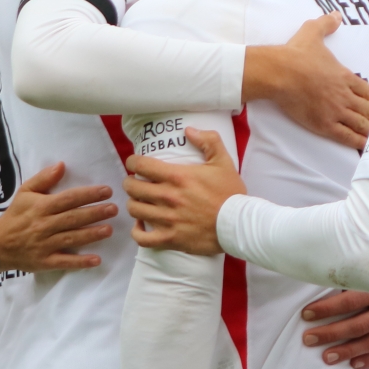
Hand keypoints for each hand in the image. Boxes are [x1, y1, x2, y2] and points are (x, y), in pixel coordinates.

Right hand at [0, 162, 117, 271]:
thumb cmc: (16, 215)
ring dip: (91, 235)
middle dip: (95, 213)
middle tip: (114, 209)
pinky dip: (80, 262)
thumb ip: (44, 178)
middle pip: (73, 218)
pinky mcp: (45, 261)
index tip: (107, 191)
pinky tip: (96, 260)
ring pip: (71, 239)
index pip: (68, 199)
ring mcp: (45, 244)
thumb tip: (61, 165)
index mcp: (41, 207)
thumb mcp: (25, 192)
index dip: (88, 194)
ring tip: (109, 230)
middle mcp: (44, 225)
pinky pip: (64, 262)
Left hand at [124, 129, 245, 256]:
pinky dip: (137, 231)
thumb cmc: (230, 193)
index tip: (134, 163)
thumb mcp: (223, 162)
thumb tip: (188, 130)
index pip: (141, 165)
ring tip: (139, 201)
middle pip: (132, 187)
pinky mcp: (170, 238)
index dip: (132, 162)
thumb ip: (208, 141)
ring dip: (133, 203)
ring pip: (134, 209)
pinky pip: (142, 238)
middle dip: (130, 182)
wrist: (238, 224)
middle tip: (135, 182)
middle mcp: (168, 197)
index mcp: (178, 177)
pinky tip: (141, 224)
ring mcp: (167, 219)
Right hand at [245, 14, 368, 150]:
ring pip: (360, 123)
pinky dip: (357, 142)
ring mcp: (335, 111)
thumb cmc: (295, 54)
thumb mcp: (312, 32)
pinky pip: (346, 135)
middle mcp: (344, 95)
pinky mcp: (324, 124)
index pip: (367, 91)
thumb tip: (335, 15)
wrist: (279, 73)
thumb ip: (326, 24)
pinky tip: (364, 146)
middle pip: (368, 109)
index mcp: (344, 76)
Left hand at [301, 236, 368, 368]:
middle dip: (329, 334)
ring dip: (347, 351)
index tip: (307, 314)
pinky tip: (356, 364)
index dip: (325, 309)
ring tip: (327, 357)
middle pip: (356, 326)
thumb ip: (366, 271)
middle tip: (308, 339)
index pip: (349, 302)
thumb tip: (337, 281)